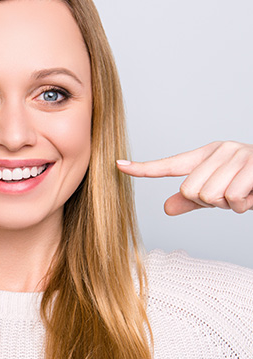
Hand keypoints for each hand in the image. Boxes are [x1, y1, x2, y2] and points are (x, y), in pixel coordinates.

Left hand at [116, 141, 252, 215]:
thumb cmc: (252, 186)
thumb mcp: (220, 195)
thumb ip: (193, 201)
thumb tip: (166, 207)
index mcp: (207, 156)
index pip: (169, 165)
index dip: (143, 168)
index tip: (118, 165)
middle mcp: (220, 151)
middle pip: (191, 190)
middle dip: (212, 202)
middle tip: (232, 196)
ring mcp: (238, 154)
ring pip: (211, 195)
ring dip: (230, 204)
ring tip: (245, 193)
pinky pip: (233, 196)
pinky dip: (244, 204)